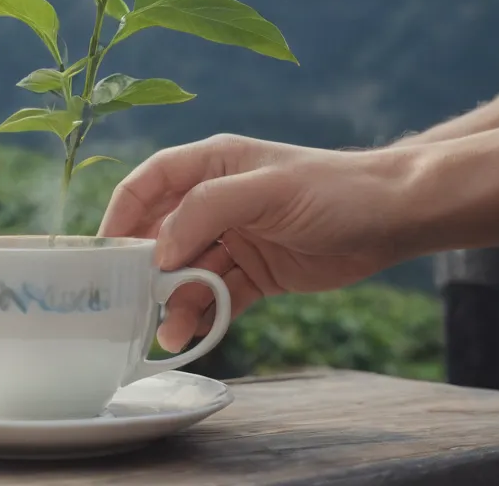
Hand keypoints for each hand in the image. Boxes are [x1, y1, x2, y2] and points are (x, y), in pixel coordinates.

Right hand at [98, 134, 415, 351]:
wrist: (396, 216)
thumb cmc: (335, 188)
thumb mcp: (266, 189)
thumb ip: (207, 209)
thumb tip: (160, 249)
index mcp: (212, 164)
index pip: (148, 184)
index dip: (120, 216)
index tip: (102, 255)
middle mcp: (216, 200)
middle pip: (162, 235)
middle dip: (144, 271)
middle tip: (128, 306)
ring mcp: (235, 238)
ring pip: (187, 273)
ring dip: (174, 302)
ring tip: (167, 334)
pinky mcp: (256, 272)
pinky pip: (218, 296)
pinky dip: (205, 315)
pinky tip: (195, 334)